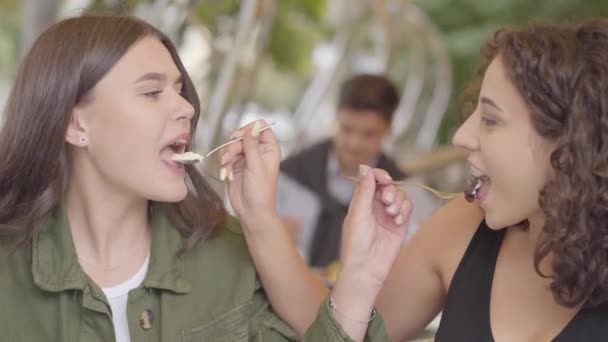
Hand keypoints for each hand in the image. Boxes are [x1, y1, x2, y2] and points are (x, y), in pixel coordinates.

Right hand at [218, 120, 280, 227]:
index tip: (239, 136)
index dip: (249, 129)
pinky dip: (224, 164)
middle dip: (234, 146)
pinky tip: (225, 174)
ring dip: (227, 155)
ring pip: (232, 146)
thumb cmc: (261, 191)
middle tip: (229, 156)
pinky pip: (226, 157)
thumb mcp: (256, 165)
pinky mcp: (236, 166)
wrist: (251, 211)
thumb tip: (256, 125)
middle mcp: (259, 151)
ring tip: (226, 167)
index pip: (261, 127)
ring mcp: (247, 158)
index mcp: (269, 149)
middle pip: (243, 136)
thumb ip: (252, 144)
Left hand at [340, 165, 411, 288]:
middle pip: (388, 186)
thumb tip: (364, 167)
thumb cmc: (356, 244)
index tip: (384, 179)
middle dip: (390, 190)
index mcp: (361, 202)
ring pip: (399, 195)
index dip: (379, 175)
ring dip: (397, 201)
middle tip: (386, 201)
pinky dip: (405, 210)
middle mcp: (375, 206)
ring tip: (391, 214)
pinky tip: (397, 220)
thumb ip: (364, 190)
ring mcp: (388, 215)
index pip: (372, 179)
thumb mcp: (358, 214)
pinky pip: (407, 208)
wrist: (366, 269)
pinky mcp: (400, 225)